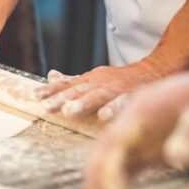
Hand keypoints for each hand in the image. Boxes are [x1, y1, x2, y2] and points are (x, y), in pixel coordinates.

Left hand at [28, 59, 163, 120]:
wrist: (154, 71)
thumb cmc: (119, 80)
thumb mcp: (94, 78)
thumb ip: (73, 80)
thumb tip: (50, 76)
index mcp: (89, 80)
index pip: (66, 85)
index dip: (50, 91)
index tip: (34, 97)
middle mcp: (100, 84)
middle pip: (78, 91)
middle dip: (61, 99)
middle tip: (46, 107)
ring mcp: (115, 90)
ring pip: (97, 96)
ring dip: (83, 103)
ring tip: (69, 111)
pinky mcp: (133, 97)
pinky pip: (123, 104)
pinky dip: (114, 109)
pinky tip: (104, 117)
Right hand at [85, 57, 188, 188]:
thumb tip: (176, 160)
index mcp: (143, 108)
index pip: (115, 142)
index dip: (108, 172)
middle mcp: (133, 119)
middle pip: (101, 150)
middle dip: (96, 182)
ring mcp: (138, 130)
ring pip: (107, 156)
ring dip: (101, 183)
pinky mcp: (147, 140)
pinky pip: (124, 162)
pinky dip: (116, 180)